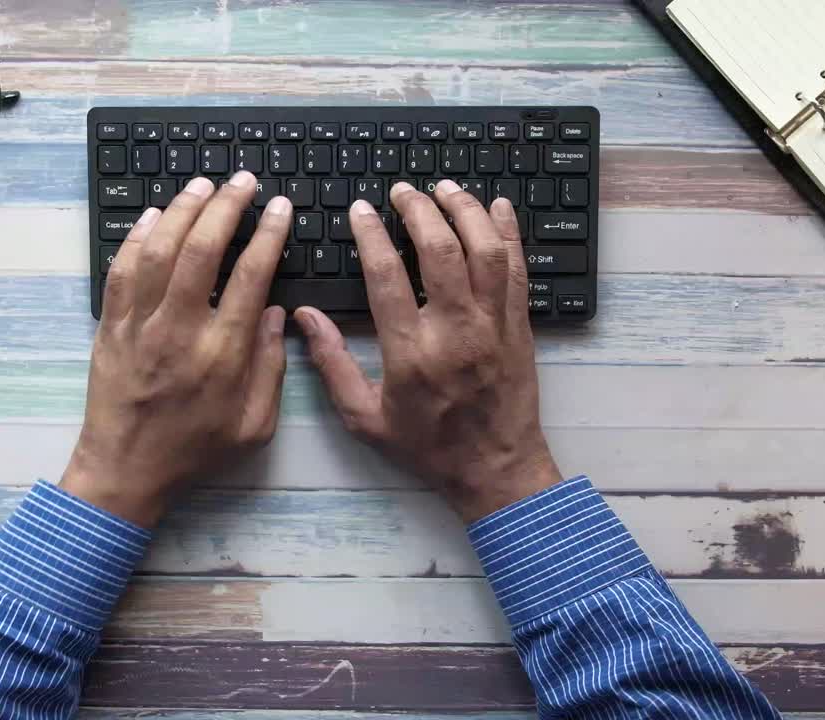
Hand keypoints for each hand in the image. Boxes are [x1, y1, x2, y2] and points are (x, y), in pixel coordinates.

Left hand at [62, 172, 292, 527]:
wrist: (126, 471)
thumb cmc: (195, 451)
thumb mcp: (255, 425)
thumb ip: (272, 368)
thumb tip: (276, 313)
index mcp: (222, 355)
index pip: (250, 277)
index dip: (268, 235)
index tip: (279, 209)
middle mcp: (180, 332)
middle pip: (202, 251)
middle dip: (226, 207)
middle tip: (242, 181)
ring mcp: (140, 326)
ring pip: (159, 251)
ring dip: (183, 210)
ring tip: (203, 185)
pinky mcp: (111, 327)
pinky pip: (121, 270)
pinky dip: (137, 237)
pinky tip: (155, 215)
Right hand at [295, 180, 562, 522]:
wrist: (496, 469)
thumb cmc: (428, 447)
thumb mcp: (365, 418)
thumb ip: (332, 364)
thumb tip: (304, 317)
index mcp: (411, 354)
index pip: (387, 276)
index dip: (371, 235)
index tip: (361, 211)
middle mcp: (456, 332)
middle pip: (440, 250)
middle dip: (419, 210)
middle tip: (403, 191)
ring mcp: (494, 325)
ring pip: (485, 250)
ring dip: (465, 211)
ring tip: (445, 189)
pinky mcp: (520, 325)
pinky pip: (518, 268)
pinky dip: (509, 232)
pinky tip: (498, 207)